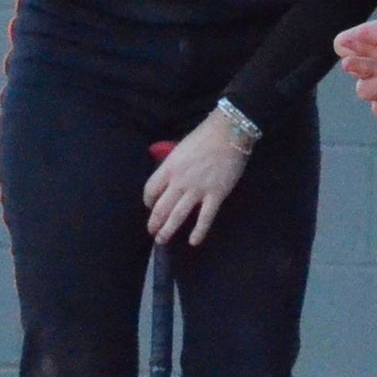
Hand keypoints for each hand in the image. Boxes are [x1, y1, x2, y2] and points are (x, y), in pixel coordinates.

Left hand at [144, 115, 254, 245]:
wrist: (228, 133)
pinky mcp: (215, 195)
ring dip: (168, 230)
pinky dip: (199, 232)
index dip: (148, 201)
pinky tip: (193, 242)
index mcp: (169, 168)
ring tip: (162, 240)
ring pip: (178, 215)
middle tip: (153, 232)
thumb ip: (173, 165)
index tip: (150, 206)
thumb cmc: (204, 137)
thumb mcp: (180, 149)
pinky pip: (205, 218)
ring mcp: (197, 190)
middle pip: (160, 207)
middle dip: (154, 222)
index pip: (150, 190)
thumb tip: (169, 177)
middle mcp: (179, 181)